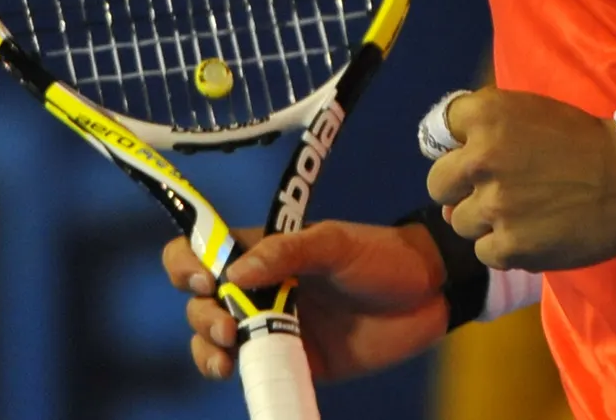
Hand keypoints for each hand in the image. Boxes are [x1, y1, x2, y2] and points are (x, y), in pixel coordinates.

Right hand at [164, 221, 448, 382]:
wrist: (428, 297)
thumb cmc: (381, 257)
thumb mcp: (336, 244)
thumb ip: (287, 251)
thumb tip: (233, 274)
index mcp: (263, 251)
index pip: (204, 249)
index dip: (187, 261)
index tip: (202, 278)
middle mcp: (258, 288)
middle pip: (200, 301)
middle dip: (201, 314)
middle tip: (229, 325)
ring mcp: (271, 326)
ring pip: (213, 339)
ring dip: (206, 345)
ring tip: (228, 351)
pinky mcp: (289, 360)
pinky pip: (246, 370)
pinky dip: (227, 371)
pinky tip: (233, 371)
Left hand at [424, 88, 615, 270]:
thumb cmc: (582, 142)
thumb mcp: (530, 112)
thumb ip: (485, 128)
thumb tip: (448, 169)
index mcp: (487, 115)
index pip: (440, 128)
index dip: (458, 144)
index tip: (478, 152)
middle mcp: (481, 158)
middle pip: (438, 182)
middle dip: (461, 188)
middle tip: (497, 190)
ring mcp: (493, 205)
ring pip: (459, 222)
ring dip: (485, 221)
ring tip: (522, 213)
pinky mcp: (508, 245)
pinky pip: (484, 252)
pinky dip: (504, 247)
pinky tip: (532, 233)